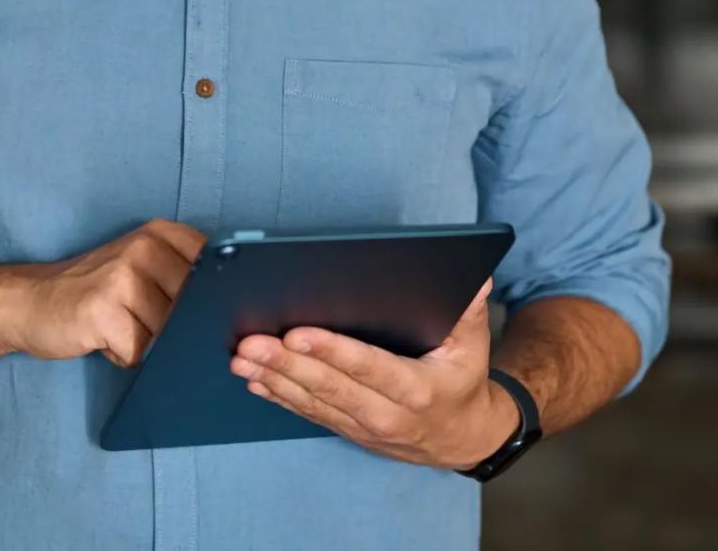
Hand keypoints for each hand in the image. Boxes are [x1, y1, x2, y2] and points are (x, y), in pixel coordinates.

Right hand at [0, 219, 206, 367]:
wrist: (29, 301)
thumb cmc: (95, 292)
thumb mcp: (143, 268)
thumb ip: (183, 278)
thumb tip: (230, 313)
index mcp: (162, 233)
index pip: (217, 271)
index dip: (214, 301)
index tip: (200, 315)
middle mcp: (146, 247)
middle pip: (195, 307)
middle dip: (177, 329)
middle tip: (144, 325)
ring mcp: (124, 276)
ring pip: (169, 333)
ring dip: (148, 345)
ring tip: (120, 329)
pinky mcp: (103, 310)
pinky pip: (139, 351)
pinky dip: (125, 356)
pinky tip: (105, 340)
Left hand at [230, 278, 520, 469]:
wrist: (460, 438)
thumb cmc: (461, 381)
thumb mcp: (474, 346)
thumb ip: (470, 312)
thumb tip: (474, 279)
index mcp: (416, 390)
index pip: (368, 368)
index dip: (332, 352)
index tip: (297, 333)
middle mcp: (386, 414)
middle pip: (330, 387)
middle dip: (287, 364)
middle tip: (252, 343)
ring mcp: (363, 427)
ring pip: (312, 402)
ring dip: (274, 380)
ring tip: (242, 358)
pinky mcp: (348, 430)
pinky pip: (309, 414)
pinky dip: (279, 398)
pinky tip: (255, 380)